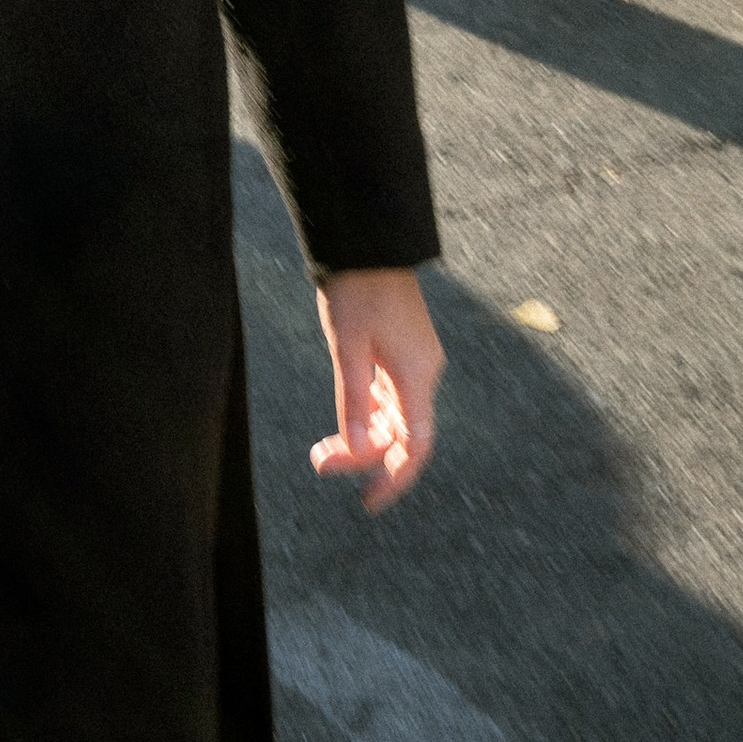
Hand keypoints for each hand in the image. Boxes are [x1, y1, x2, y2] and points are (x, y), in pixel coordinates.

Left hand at [311, 268, 441, 513]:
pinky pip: (390, 396)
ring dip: (363, 436)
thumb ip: (354, 398)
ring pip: (395, 416)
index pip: (415, 446)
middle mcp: (423, 372)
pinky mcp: (402, 349)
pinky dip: (368, 412)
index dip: (395, 479)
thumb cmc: (355, 288)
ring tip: (323, 448)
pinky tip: (345, 418)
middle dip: (365, 457)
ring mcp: (414, 360)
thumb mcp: (347, 344)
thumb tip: (357, 449)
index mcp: (416, 375)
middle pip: (402, 435)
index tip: (368, 501)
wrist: (366, 240)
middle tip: (320, 463)